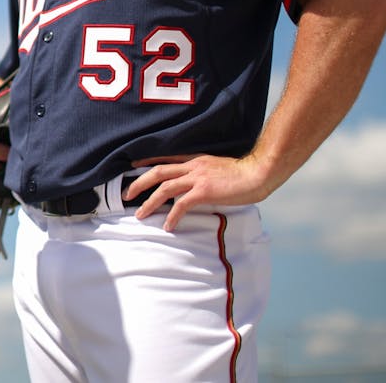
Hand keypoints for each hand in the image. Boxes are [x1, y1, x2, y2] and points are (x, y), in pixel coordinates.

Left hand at [125, 154, 273, 231]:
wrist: (258, 173)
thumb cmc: (244, 174)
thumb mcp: (218, 169)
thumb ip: (205, 174)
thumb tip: (197, 186)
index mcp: (195, 160)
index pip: (165, 159)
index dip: (146, 163)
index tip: (132, 167)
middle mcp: (192, 166)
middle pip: (158, 171)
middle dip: (139, 183)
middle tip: (127, 195)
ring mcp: (197, 178)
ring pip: (164, 188)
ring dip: (150, 202)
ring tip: (140, 214)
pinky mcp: (204, 191)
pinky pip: (181, 204)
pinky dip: (172, 216)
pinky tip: (168, 226)